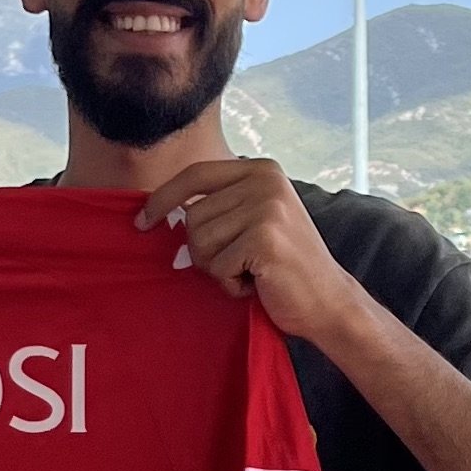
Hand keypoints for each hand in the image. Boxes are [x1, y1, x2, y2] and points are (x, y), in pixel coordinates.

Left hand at [134, 157, 357, 350]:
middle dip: (204, 251)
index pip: (195, 174)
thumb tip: (163, 207)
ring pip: (201, 242)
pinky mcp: (265, 238)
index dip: (163, 198)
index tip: (142, 221)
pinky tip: (258, 284)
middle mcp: (266, 181)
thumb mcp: (255, 219)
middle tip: (237, 264)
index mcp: (261, 169)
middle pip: (193, 216)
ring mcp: (267, 208)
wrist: (328, 301)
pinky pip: (218, 265)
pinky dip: (231, 284)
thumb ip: (221, 205)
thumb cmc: (284, 266)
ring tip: (250, 272)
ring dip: (218, 269)